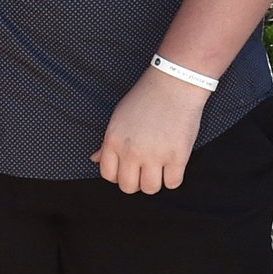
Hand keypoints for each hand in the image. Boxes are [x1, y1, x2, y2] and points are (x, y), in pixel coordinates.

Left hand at [92, 66, 207, 192]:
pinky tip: (174, 164)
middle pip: (128, 187)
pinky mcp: (177, 157)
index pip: (108, 175)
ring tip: (160, 167)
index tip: (128, 169)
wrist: (175, 84)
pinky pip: (173, 183)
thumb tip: (95, 159)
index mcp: (113, 141)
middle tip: (145, 170)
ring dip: (156, 181)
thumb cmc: (146, 98)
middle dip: (136, 182)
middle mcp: (131, 151)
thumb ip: (107, 142)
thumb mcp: (118, 117)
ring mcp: (154, 155)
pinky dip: (173, 177)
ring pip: (150, 189)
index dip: (119, 175)